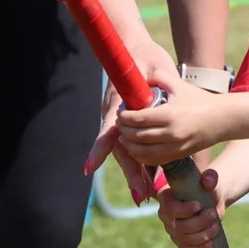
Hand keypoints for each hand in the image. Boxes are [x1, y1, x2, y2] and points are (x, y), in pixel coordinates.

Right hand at [83, 41, 180, 203]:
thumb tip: (157, 91)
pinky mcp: (128, 125)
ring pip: (126, 152)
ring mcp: (120, 122)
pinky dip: (141, 164)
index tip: (91, 167)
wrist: (134, 52)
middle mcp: (115, 115)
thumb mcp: (152, 68)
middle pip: (120, 149)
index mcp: (117, 102)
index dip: (100, 148)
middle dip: (130, 172)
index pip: (108, 128)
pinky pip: (133, 147)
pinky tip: (149, 181)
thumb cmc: (143, 59)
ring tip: (144, 195)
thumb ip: (154, 81)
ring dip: (136, 174)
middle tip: (140, 193)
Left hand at [116, 68, 225, 166]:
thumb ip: (159, 77)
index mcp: (169, 114)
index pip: (137, 119)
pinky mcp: (178, 156)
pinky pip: (153, 160)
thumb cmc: (199, 99)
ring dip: (128, 145)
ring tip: (124, 136)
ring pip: (141, 152)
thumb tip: (142, 79)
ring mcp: (174, 147)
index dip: (124, 116)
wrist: (221, 119)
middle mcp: (170, 134)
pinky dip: (140, 156)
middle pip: (136, 136)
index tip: (121, 112)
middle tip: (120, 122)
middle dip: (123, 130)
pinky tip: (136, 147)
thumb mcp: (179, 84)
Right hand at [156, 168, 226, 247]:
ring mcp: (171, 229)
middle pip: (178, 226)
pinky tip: (210, 243)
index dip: (184, 210)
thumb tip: (208, 181)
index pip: (170, 208)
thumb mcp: (210, 179)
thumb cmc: (207, 187)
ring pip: (184, 238)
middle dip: (198, 222)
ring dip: (203, 235)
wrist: (212, 199)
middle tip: (212, 214)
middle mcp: (165, 214)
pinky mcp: (180, 240)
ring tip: (215, 226)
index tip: (198, 205)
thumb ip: (210, 177)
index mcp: (166, 196)